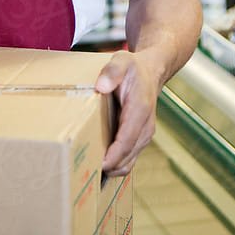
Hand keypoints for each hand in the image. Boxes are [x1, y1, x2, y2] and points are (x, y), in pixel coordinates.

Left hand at [95, 50, 161, 176]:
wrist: (150, 72)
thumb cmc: (133, 68)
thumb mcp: (121, 61)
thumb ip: (111, 72)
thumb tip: (101, 87)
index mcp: (140, 110)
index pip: (126, 140)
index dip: (112, 156)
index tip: (97, 165)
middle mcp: (145, 127)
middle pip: (127, 157)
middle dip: (108, 168)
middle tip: (83, 174)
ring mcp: (144, 135)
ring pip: (128, 162)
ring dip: (111, 170)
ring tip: (87, 174)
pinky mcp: (139, 139)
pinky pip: (128, 159)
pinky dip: (115, 165)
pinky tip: (98, 166)